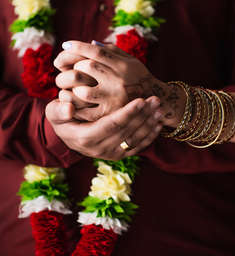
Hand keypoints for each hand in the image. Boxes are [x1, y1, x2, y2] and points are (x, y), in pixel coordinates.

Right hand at [45, 97, 162, 159]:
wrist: (68, 135)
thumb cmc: (62, 118)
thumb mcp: (54, 113)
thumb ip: (58, 110)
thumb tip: (68, 108)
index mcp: (86, 138)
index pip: (112, 124)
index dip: (128, 112)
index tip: (141, 100)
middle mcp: (100, 149)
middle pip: (127, 131)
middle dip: (144, 115)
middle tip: (156, 100)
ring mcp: (111, 154)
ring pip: (135, 139)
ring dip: (150, 124)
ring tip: (160, 110)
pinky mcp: (119, 155)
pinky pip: (138, 147)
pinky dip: (150, 136)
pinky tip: (158, 124)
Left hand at [54, 41, 184, 125]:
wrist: (157, 104)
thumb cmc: (138, 79)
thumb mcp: (131, 61)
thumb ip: (112, 51)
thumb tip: (89, 43)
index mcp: (124, 66)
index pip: (97, 51)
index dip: (78, 46)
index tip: (66, 44)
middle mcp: (120, 82)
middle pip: (86, 68)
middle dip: (73, 67)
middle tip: (69, 69)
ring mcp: (114, 100)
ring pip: (82, 91)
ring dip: (71, 87)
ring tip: (69, 87)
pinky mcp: (109, 116)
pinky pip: (83, 110)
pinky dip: (73, 105)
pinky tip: (72, 100)